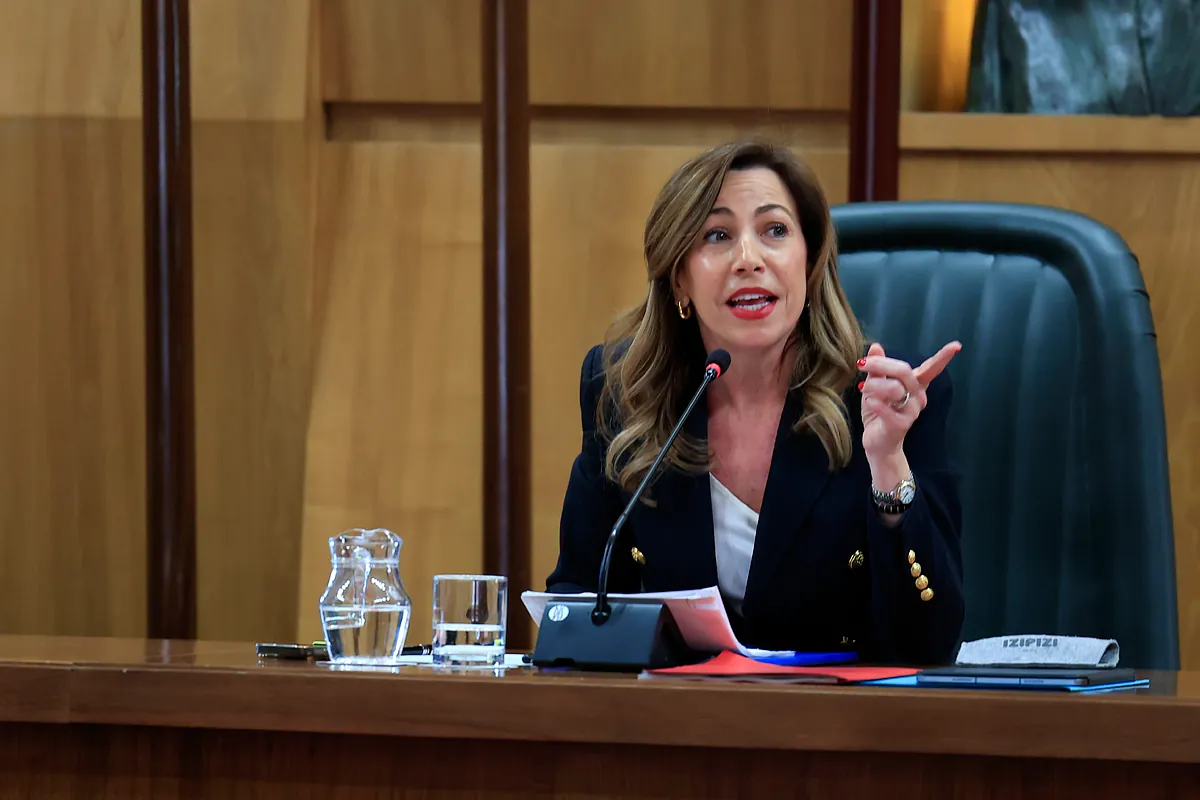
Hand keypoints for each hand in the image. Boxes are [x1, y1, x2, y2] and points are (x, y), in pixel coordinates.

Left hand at [857, 340, 960, 459]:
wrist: (877, 442)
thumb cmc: (878, 412)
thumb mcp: (875, 386)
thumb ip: (877, 368)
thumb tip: (876, 346)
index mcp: (914, 385)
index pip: (930, 369)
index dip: (943, 357)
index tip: (956, 346)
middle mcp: (917, 397)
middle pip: (905, 372)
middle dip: (882, 364)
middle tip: (863, 364)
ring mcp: (911, 411)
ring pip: (894, 388)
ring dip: (873, 386)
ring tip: (863, 391)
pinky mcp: (901, 424)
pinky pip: (888, 409)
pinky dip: (875, 403)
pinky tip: (870, 402)